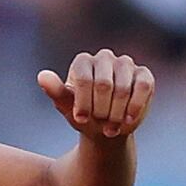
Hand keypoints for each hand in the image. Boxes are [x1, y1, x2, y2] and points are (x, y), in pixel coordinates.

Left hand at [38, 47, 154, 142]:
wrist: (105, 128)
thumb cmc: (84, 114)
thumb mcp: (67, 107)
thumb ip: (55, 91)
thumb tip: (42, 76)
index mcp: (82, 62)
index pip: (84, 79)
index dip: (83, 103)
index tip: (80, 119)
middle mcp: (104, 57)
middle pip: (104, 85)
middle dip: (101, 110)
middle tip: (98, 123)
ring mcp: (126, 64)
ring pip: (124, 88)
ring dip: (117, 112)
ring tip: (111, 127)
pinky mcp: (144, 74)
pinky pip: (143, 87)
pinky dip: (135, 107)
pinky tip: (128, 120)